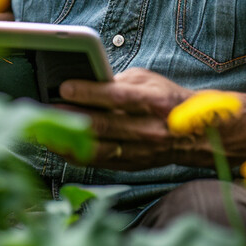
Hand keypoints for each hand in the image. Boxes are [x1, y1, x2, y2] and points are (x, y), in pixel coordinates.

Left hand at [56, 68, 245, 171]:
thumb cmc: (167, 98)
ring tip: (43, 128)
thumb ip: (118, 81)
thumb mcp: (148, 80)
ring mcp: (142, 152)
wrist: (202, 134)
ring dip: (68, 139)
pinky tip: (58, 145)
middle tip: (43, 107)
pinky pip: (101, 162)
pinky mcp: (134, 166)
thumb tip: (86, 79)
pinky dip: (77, 154)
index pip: (118, 96)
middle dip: (70, 116)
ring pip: (99, 148)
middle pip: (103, 125)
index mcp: (154, 102)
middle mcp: (149, 129)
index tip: (63, 86)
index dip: (90, 91)